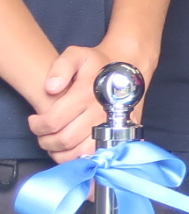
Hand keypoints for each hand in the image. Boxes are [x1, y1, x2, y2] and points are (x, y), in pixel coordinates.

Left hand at [30, 35, 156, 161]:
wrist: (129, 70)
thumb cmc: (98, 65)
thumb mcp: (78, 55)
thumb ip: (61, 67)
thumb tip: (51, 88)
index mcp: (86, 94)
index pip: (52, 122)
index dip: (37, 125)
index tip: (34, 120)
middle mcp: (99, 113)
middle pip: (63, 140)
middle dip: (45, 140)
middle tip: (43, 133)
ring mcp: (110, 126)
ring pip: (78, 153)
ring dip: (60, 152)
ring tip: (54, 141)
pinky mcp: (118, 135)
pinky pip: (94, 155)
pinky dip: (78, 158)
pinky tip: (70, 149)